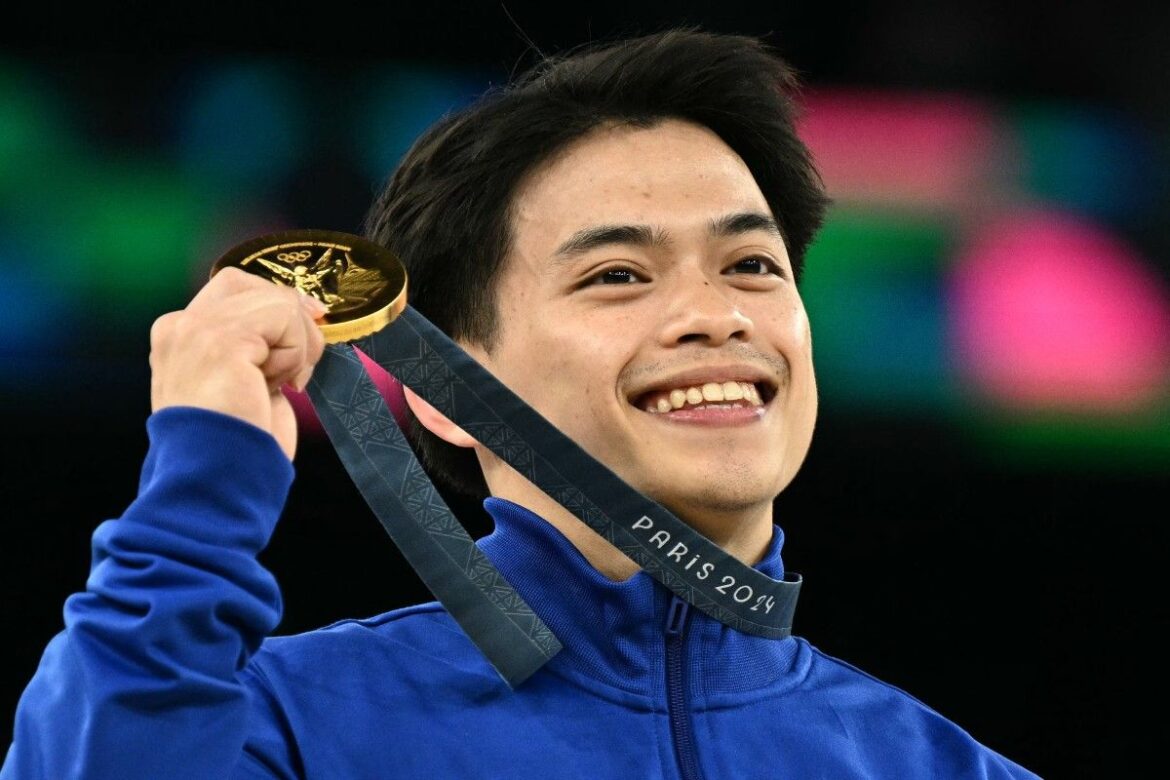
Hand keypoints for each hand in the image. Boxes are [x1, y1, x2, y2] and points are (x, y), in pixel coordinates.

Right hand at [148, 266, 327, 459]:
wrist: (219, 482)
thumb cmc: (236, 444)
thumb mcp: (244, 381)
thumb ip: (256, 345)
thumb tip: (304, 312)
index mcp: (178, 338)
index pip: (233, 288)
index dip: (276, 305)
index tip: (302, 338)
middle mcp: (179, 328)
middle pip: (250, 283)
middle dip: (288, 316)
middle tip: (298, 365)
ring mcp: (196, 331)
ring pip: (276, 301)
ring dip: (298, 345)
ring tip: (283, 384)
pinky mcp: (222, 340)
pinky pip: (284, 318)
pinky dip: (297, 354)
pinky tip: (279, 387)